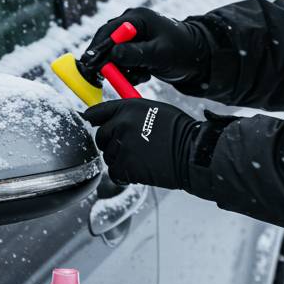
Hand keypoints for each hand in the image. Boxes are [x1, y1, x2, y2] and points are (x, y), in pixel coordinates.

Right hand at [78, 7, 209, 87]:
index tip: (90, 65)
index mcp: (137, 18)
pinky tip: (144, 75)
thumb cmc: (182, 52)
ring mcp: (134, 36)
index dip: (97, 49)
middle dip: (108, 62)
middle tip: (101, 78)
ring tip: (140, 76)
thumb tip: (111, 55)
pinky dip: (129, 71)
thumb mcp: (158, 54)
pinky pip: (123, 60)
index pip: (108, 31)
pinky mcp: (136, 48)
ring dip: (122, 69)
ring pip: (114, 55)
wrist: (199, 59)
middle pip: (108, 42)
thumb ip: (135, 53)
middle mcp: (132, 23)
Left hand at [83, 99, 198, 189]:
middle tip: (127, 148)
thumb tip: (115, 120)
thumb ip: (131, 114)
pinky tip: (139, 170)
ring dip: (120, 160)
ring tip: (141, 158)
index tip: (91, 124)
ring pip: (108, 156)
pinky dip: (124, 175)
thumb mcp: (153, 110)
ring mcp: (121, 146)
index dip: (92, 119)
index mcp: (127, 108)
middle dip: (110, 143)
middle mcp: (120, 124)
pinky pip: (115, 173)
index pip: (96, 112)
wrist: (191, 152)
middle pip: (100, 137)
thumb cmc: (179, 131)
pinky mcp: (125, 167)